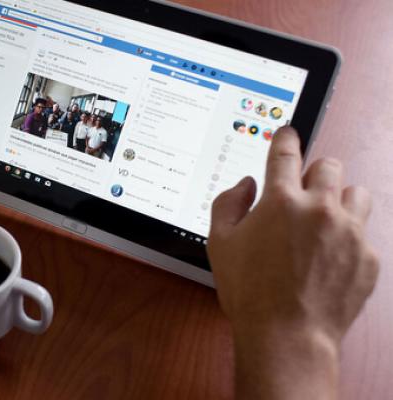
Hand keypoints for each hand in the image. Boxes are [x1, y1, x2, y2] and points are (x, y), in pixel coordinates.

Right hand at [208, 127, 378, 341]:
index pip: (286, 152)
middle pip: (329, 165)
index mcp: (281, 200)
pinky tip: (330, 259)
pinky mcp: (368, 257)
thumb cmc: (250, 291)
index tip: (288, 134)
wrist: (287, 334)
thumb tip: (245, 185)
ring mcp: (350, 232)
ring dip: (340, 200)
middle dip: (315, 174)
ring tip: (324, 221)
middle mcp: (320, 208)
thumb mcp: (218, 243)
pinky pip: (364, 234)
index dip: (286, 138)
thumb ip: (228, 203)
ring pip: (357, 193)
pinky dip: (348, 240)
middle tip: (302, 193)